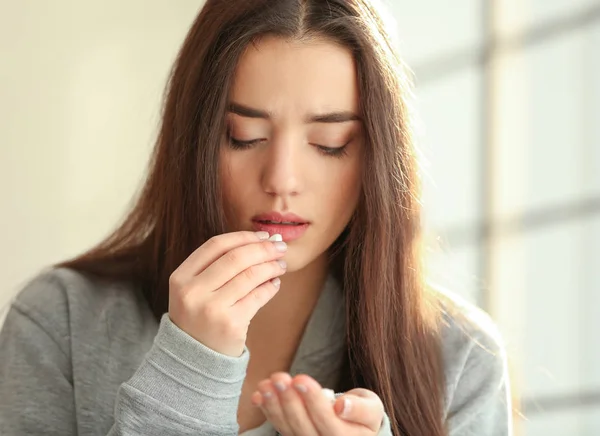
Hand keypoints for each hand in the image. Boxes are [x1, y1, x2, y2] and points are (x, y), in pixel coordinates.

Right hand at [168, 231, 286, 355]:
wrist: (192, 361)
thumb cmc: (198, 318)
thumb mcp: (193, 290)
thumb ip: (217, 266)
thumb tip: (262, 240)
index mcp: (180, 278)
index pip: (216, 245)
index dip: (243, 236)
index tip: (262, 235)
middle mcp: (193, 292)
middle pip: (236, 257)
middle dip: (263, 248)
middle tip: (280, 246)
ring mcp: (211, 308)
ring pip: (250, 275)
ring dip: (271, 266)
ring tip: (280, 265)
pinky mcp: (231, 324)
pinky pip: (258, 297)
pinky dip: (270, 287)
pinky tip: (275, 283)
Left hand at [251, 372, 384, 435]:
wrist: (356, 428)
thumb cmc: (364, 415)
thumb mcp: (371, 408)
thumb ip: (360, 409)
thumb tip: (342, 406)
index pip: (329, 423)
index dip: (313, 402)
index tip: (300, 378)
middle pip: (304, 428)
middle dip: (289, 401)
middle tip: (279, 378)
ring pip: (288, 429)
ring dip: (274, 406)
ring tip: (266, 384)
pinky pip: (279, 427)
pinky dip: (268, 411)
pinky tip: (258, 395)